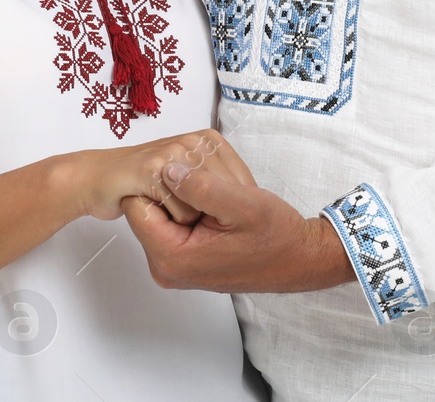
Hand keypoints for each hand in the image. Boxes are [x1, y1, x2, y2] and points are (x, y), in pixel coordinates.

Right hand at [70, 128, 253, 225]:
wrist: (97, 177)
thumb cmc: (142, 184)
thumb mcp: (192, 184)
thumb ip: (217, 185)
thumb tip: (250, 197)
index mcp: (209, 140)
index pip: (242, 184)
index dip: (226, 209)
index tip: (203, 212)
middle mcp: (196, 140)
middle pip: (225, 196)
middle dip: (208, 214)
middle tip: (178, 211)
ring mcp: (176, 151)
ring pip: (204, 207)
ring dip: (188, 220)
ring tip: (163, 207)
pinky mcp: (155, 169)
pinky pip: (182, 212)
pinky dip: (172, 221)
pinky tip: (152, 205)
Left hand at [119, 159, 353, 293]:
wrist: (298, 259)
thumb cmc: (275, 235)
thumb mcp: (242, 204)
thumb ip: (201, 187)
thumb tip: (166, 168)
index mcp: (172, 257)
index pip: (137, 204)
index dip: (158, 180)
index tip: (189, 173)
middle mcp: (166, 267)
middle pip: (147, 208)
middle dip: (173, 189)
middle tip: (212, 185)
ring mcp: (174, 265)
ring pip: (161, 212)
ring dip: (185, 197)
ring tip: (219, 196)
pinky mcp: (185, 259)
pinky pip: (174, 222)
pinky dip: (192, 208)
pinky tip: (218, 206)